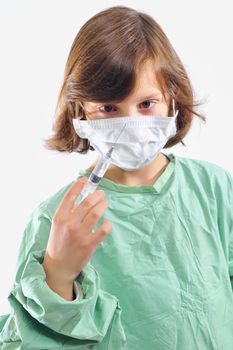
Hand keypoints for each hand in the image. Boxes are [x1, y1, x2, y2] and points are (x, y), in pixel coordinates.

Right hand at [42, 177, 111, 297]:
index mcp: (60, 218)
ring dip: (103, 205)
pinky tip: (107, 222)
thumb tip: (83, 195)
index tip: (86, 180)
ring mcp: (80, 235)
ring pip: (96, 213)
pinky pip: (103, 230)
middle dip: (97, 195)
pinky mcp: (89, 245)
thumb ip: (68, 212)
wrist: (58, 267)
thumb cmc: (59, 243)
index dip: (79, 185)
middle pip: (87, 202)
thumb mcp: (58, 225)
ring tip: (105, 203)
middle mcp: (69, 224)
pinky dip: (107, 224)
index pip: (70, 196)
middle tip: (101, 194)